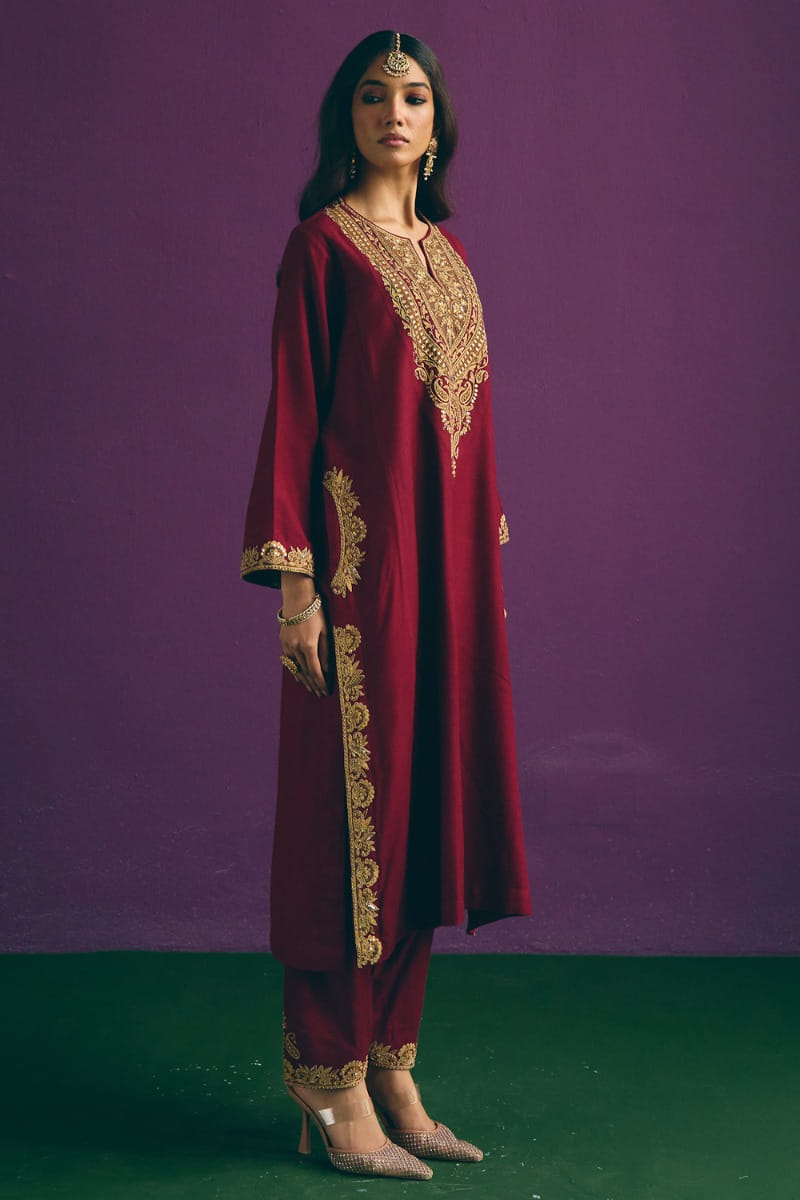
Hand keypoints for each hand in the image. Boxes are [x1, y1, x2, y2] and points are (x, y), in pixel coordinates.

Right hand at [279, 576, 329, 696]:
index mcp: (308, 645)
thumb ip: (326, 651)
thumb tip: (327, 669)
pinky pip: (288, 660)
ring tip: (310, 688)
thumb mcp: (325, 631)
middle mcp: (296, 648)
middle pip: (305, 672)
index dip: (320, 682)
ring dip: (303, 680)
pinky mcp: (283, 641)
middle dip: (313, 684)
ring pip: (295, 668)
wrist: (297, 598)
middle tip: (319, 694)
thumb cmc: (316, 613)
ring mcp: (287, 645)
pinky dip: (294, 669)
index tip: (325, 691)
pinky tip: (299, 676)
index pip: (315, 671)